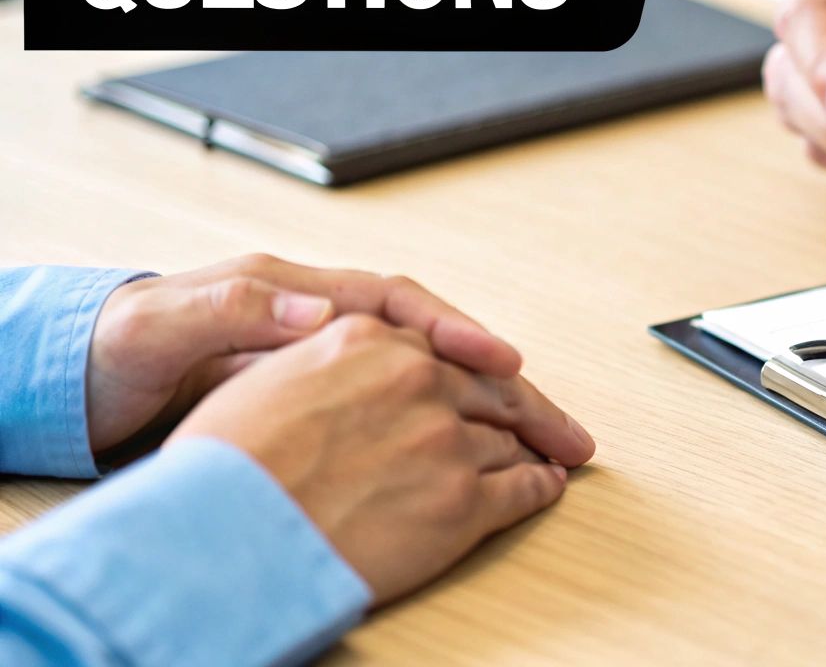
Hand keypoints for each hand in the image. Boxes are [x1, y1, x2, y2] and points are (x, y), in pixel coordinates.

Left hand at [88, 254, 520, 455]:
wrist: (85, 374)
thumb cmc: (120, 345)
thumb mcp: (169, 324)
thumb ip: (239, 311)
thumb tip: (320, 314)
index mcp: (298, 295)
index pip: (398, 304)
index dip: (456, 331)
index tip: (500, 362)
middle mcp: (325, 324)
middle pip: (436, 346)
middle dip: (505, 383)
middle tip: (559, 425)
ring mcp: (328, 365)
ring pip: (432, 384)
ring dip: (492, 415)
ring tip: (545, 449)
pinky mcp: (321, 404)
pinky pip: (404, 414)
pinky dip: (449, 439)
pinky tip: (480, 467)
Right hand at [170, 313, 594, 604]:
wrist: (220, 534)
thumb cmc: (223, 467)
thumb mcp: (263, 376)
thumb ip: (322, 358)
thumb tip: (342, 353)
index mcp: (369, 338)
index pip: (440, 345)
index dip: (476, 362)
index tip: (500, 370)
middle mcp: (417, 379)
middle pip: (488, 387)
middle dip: (524, 406)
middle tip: (557, 423)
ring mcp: (446, 438)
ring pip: (505, 437)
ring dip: (531, 447)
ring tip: (551, 453)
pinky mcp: (463, 500)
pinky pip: (520, 488)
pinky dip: (539, 488)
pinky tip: (548, 487)